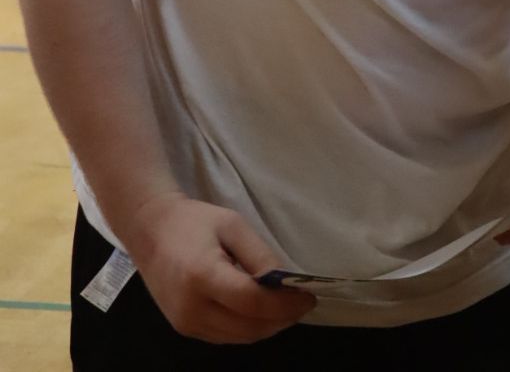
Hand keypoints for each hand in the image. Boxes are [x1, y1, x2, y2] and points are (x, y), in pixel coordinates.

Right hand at [123, 194, 314, 343]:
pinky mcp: (184, 329)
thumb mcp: (233, 225)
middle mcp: (191, 308)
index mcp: (203, 276)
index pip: (252, 302)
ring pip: (239, 337)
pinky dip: (249, 328)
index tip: (308, 297)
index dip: (284, 304)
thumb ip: (260, 256)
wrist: (150, 231)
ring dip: (268, 327)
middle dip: (282, 319)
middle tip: (302, 303)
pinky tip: (262, 311)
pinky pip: (225, 337)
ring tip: (287, 307)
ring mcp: (185, 323)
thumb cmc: (194, 221)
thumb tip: (284, 284)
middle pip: (248, 327)